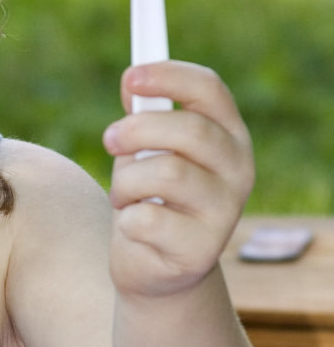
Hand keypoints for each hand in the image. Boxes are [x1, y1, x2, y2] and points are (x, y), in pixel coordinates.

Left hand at [101, 61, 252, 300]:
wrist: (155, 270)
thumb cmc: (151, 198)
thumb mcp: (147, 151)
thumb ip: (145, 118)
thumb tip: (134, 83)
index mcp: (228, 135)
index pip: (210, 90)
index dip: (169, 77)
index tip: (130, 77)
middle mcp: (238, 170)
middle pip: (190, 130)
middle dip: (137, 130)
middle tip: (109, 140)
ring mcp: (225, 212)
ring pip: (166, 173)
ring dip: (126, 182)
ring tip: (123, 196)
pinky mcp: (201, 250)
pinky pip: (148, 219)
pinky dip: (127, 219)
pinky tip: (135, 228)